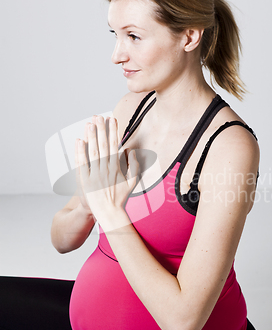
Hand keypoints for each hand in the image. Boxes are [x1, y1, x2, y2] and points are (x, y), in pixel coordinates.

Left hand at [75, 115, 138, 230]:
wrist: (109, 212)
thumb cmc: (120, 197)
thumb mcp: (132, 182)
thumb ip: (134, 166)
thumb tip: (131, 151)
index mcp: (116, 168)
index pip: (114, 145)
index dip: (113, 131)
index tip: (112, 120)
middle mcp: (105, 169)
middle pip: (103, 145)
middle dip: (101, 129)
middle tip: (99, 117)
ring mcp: (95, 174)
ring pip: (92, 152)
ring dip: (91, 136)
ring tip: (89, 123)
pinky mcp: (85, 180)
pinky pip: (82, 163)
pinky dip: (80, 152)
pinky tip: (79, 141)